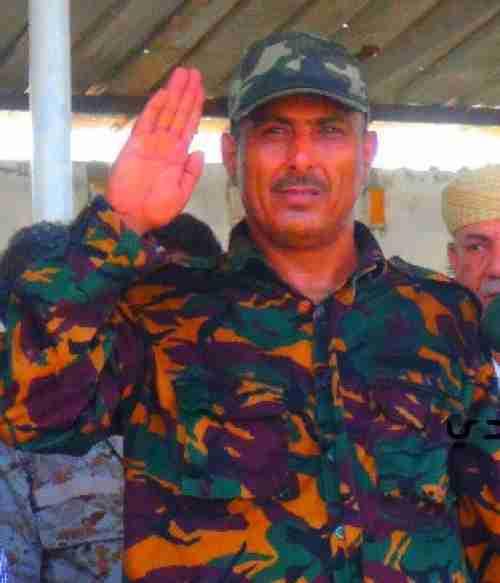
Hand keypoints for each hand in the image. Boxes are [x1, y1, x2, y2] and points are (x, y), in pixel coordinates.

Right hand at [106, 68, 204, 233]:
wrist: (132, 217)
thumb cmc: (157, 210)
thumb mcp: (182, 193)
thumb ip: (192, 172)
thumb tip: (200, 150)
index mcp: (178, 156)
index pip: (190, 125)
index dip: (196, 106)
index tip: (201, 89)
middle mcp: (166, 146)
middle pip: (179, 113)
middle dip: (187, 93)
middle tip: (194, 72)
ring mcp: (151, 143)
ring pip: (165, 112)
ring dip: (174, 93)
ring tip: (182, 74)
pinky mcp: (135, 144)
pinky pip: (147, 122)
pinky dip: (154, 107)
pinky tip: (164, 93)